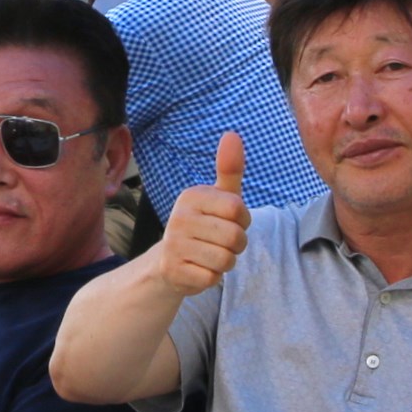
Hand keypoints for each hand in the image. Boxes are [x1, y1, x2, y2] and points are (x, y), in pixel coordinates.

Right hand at [151, 132, 251, 296]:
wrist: (169, 262)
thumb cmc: (203, 226)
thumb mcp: (218, 197)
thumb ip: (229, 169)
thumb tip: (232, 134)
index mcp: (192, 196)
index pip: (239, 209)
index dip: (242, 220)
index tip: (228, 221)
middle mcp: (179, 217)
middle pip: (236, 237)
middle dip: (236, 244)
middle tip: (219, 242)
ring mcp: (174, 245)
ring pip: (226, 259)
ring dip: (226, 262)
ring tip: (210, 255)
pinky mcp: (174, 271)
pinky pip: (213, 278)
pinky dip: (212, 277)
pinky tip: (199, 268)